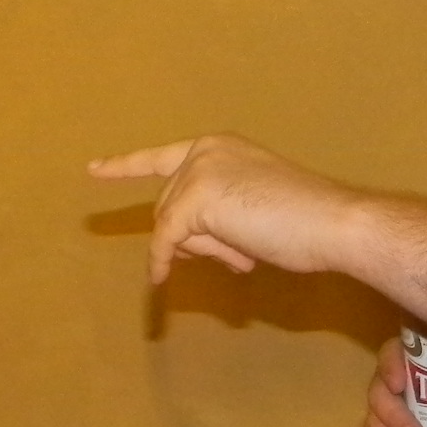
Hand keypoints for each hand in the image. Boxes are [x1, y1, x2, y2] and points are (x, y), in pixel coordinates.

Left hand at [88, 134, 357, 284]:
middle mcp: (204, 151)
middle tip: (245, 251)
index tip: (94, 169)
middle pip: (169, 208)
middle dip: (198, 239)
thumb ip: (214, 216)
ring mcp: (198, 171)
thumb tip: (180, 246)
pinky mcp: (196, 198)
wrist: (332, 222)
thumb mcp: (250, 210)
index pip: (161, 157)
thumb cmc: (304, 222)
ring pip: (172, 227)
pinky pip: (166, 240)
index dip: (125, 166)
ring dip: (205, 250)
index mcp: (218, 146)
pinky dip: (162, 261)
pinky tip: (159, 279)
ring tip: (251, 249)